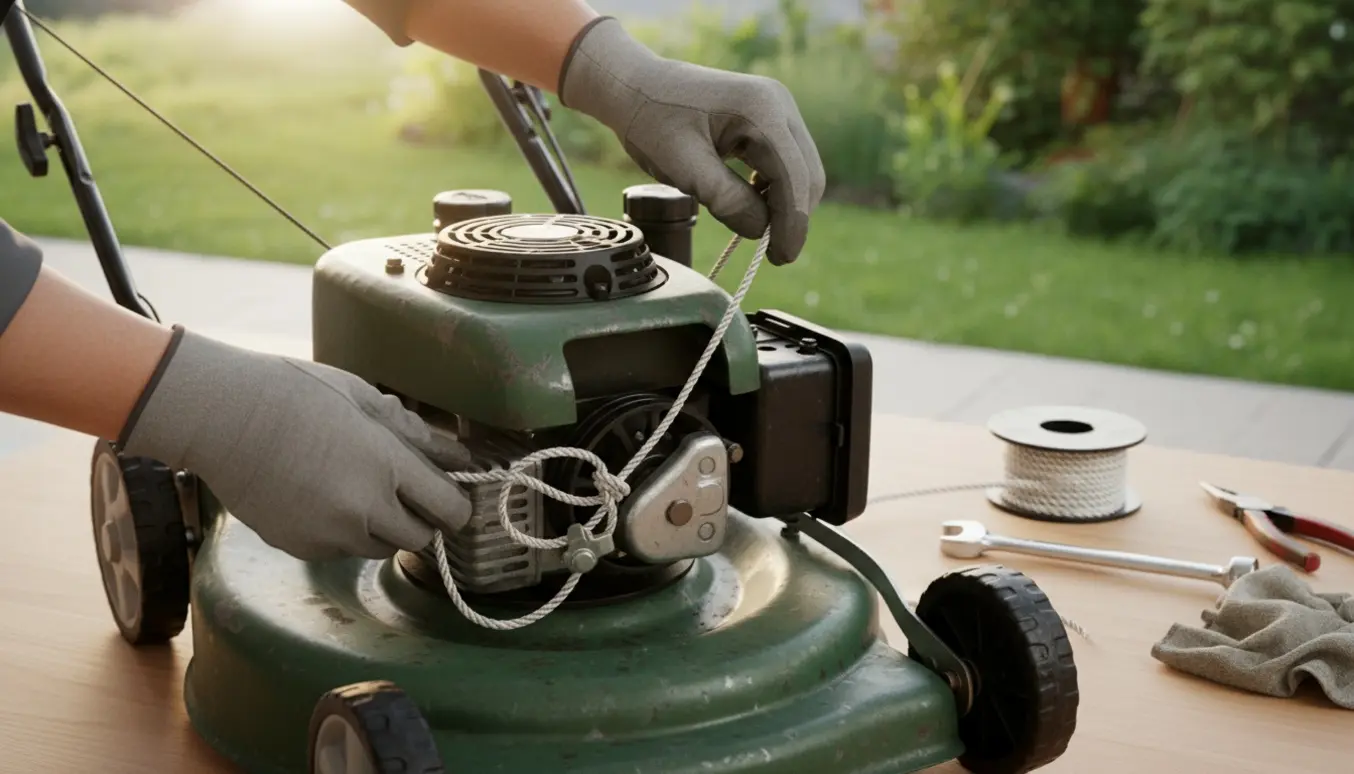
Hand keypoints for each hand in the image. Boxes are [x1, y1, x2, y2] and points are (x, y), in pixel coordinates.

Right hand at [120, 329, 473, 560]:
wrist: (221, 417)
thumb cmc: (294, 393)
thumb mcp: (363, 399)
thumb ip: (414, 433)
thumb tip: (457, 456)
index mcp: (387, 465)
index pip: (450, 509)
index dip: (456, 506)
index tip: (452, 495)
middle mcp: (364, 508)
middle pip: (420, 538)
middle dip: (421, 519)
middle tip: (406, 493)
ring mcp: (330, 534)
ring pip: (380, 548)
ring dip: (383, 528)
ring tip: (357, 490)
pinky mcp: (300, 547)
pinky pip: (341, 550)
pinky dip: (344, 533)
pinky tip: (322, 497)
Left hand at [558, 17, 825, 266]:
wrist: (636, 87)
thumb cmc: (652, 121)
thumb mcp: (683, 166)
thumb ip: (725, 199)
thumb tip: (761, 230)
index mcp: (762, 110)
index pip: (794, 177)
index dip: (792, 224)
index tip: (780, 258)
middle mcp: (779, 103)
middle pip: (807, 174)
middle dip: (793, 217)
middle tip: (772, 255)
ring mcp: (778, 108)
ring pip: (801, 170)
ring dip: (786, 204)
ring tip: (759, 231)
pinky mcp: (770, 118)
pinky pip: (787, 161)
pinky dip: (777, 188)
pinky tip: (754, 204)